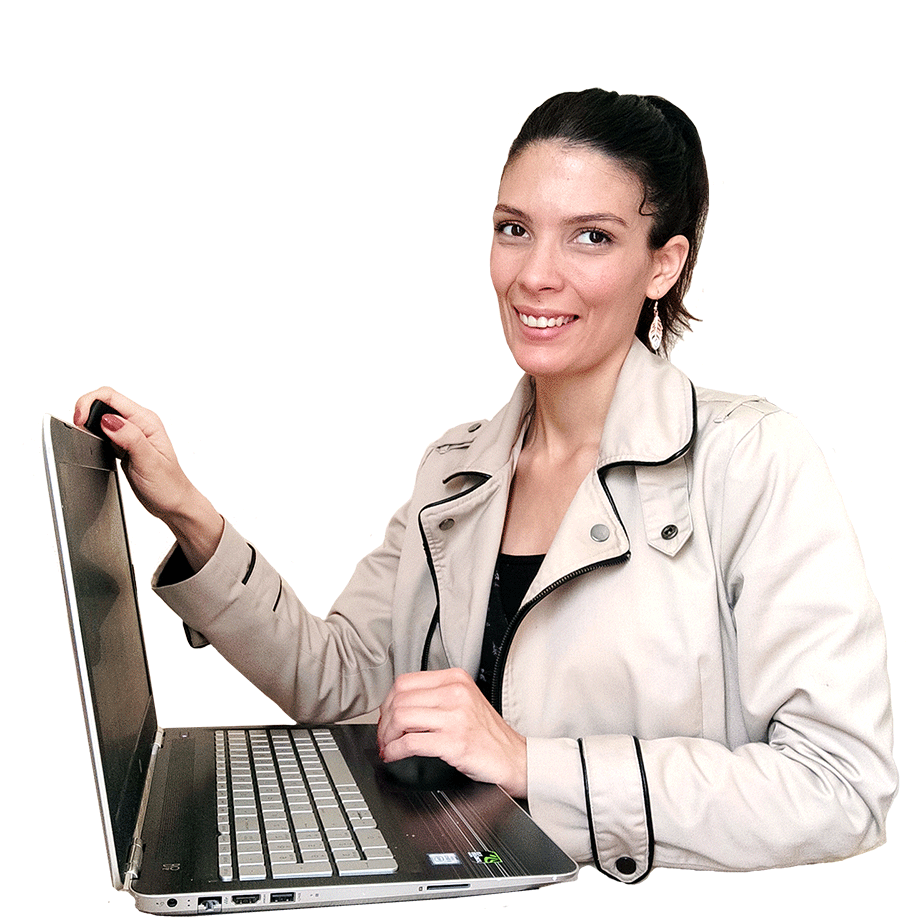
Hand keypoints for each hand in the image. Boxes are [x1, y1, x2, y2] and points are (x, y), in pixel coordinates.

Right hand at [73, 387, 222, 570]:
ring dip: (90, 425)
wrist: (174, 504)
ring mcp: (132, 435)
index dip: (90, 403)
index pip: (111, 396)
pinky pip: (105, 433)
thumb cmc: (168, 485)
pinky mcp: (125, 446)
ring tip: (88, 440)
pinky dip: (95, 437)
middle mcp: (140, 424)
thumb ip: (130, 438)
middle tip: (80, 431)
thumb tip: (109, 420)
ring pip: (102, 418)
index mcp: (147, 421)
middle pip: (104, 403)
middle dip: (86, 412)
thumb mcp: (148, 461)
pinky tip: (96, 448)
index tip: (81, 420)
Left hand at [377, 668, 526, 798]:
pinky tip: (395, 755)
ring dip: (388, 737)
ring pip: (401, 718)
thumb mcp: (464, 702)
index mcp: (455, 679)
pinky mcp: (454, 741)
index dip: (388, 701)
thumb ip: (435, 697)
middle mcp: (456, 693)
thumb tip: (397, 706)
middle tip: (384, 736)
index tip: (386, 716)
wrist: (514, 758)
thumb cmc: (488, 734)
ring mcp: (456, 716)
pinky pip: (411, 742)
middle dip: (385, 722)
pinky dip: (396, 751)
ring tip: (389, 746)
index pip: (405, 681)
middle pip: (400, 699)